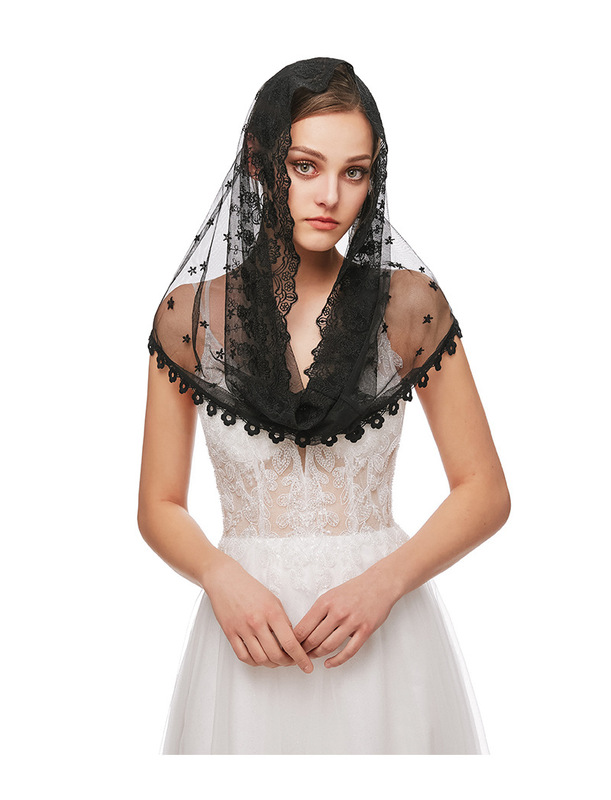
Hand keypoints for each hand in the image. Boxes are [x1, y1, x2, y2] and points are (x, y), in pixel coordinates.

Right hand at [202, 552, 312, 672]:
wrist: (225, 579)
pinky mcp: (230, 633)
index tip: (307, 666)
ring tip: (277, 661)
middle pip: (276, 655)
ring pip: (260, 659)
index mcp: (272, 612)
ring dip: (272, 664)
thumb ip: (283, 620)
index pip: (290, 643)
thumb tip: (292, 640)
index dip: (301, 658)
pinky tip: (260, 659)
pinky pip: (243, 656)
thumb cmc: (251, 588)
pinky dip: (254, 662)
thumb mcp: (273, 600)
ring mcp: (242, 629)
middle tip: (292, 662)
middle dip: (287, 663)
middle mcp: (257, 622)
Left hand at [292, 563, 398, 668]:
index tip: (290, 646)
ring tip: (312, 658)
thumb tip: (303, 630)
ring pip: (329, 646)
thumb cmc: (353, 590)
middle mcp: (337, 612)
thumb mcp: (331, 595)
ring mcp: (352, 622)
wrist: (379, 584)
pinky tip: (329, 663)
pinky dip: (336, 661)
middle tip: (299, 655)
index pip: (303, 627)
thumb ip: (318, 612)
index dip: (294, 641)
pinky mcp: (365, 630)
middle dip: (304, 650)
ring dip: (317, 655)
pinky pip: (348, 651)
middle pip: (314, 639)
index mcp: (325, 602)